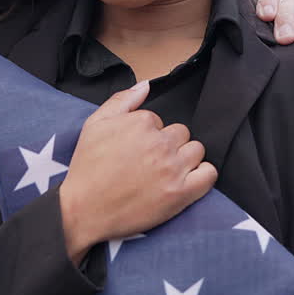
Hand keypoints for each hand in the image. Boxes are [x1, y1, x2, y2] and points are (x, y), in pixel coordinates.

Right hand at [59, 82, 216, 262]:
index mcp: (141, 123)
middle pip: (182, 133)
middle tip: (150, 162)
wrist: (84, 209)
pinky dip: (203, 174)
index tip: (136, 150)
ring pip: (196, 150)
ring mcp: (172, 168)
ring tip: (165, 172)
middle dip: (168, 144)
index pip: (160, 120)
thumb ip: (122, 100)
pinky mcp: (181, 193)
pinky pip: (209, 174)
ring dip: (185, 158)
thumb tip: (146, 85)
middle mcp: (160, 143)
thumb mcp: (95, 124)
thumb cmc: (87, 168)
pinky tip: (186, 180)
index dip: (148, 135)